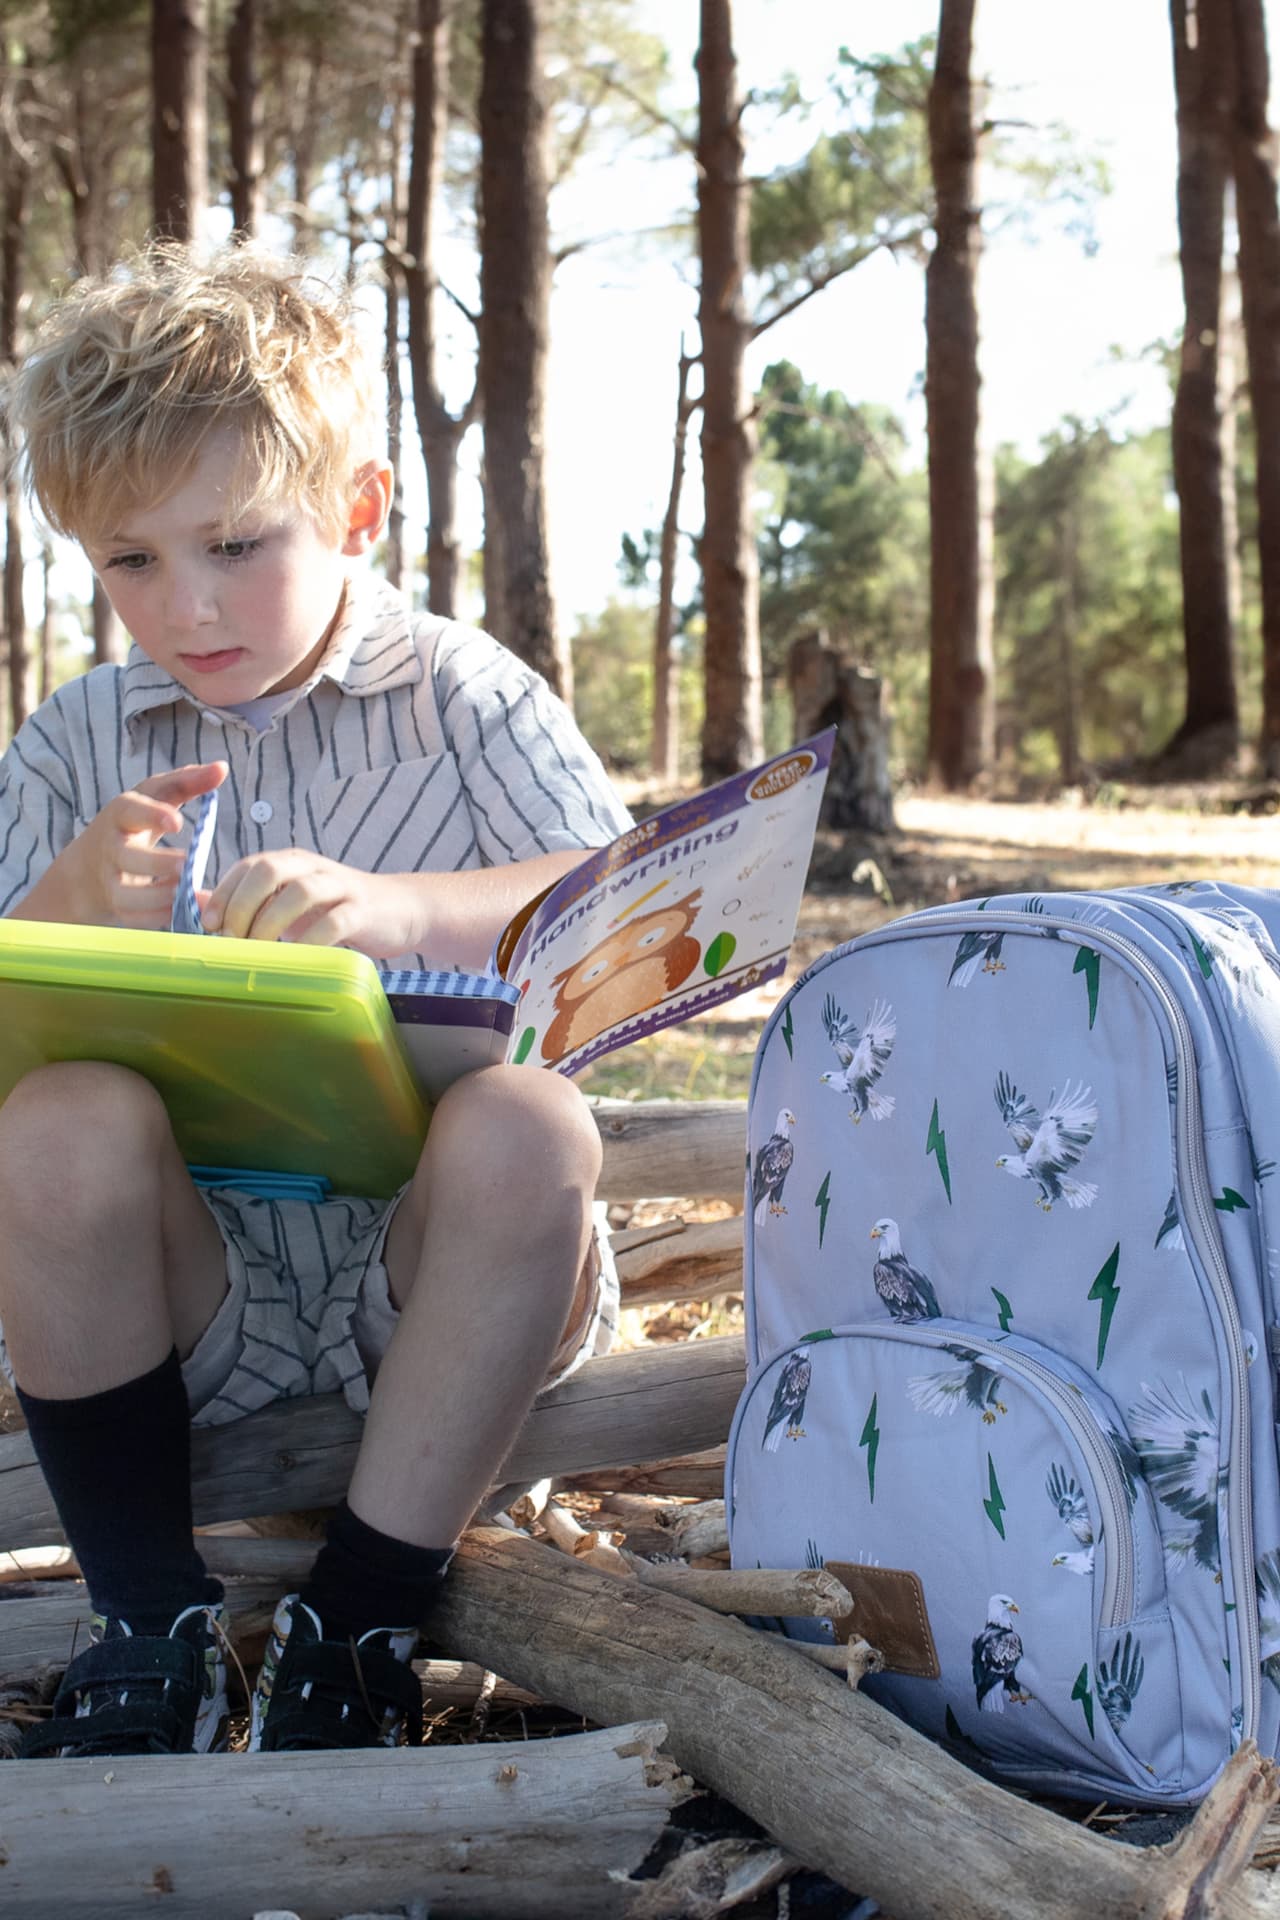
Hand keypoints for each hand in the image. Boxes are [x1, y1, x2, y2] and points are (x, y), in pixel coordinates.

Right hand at [34, 762, 226, 929]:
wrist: (88, 869)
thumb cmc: (133, 823)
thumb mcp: (154, 796)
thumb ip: (187, 781)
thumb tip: (221, 768)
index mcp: (121, 815)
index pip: (130, 810)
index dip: (151, 815)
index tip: (177, 822)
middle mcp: (112, 848)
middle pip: (128, 857)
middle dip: (156, 863)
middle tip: (186, 864)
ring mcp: (111, 881)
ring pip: (128, 895)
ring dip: (159, 896)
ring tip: (188, 892)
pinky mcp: (118, 908)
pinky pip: (136, 919)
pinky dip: (160, 918)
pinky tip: (186, 912)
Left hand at [203, 849, 419, 955]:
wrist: (400, 910)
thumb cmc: (337, 910)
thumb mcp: (290, 901)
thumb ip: (248, 902)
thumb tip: (196, 905)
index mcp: (291, 862)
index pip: (249, 865)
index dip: (224, 893)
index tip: (210, 925)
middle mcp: (313, 867)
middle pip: (269, 870)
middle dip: (243, 905)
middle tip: (233, 939)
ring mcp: (339, 887)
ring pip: (300, 892)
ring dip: (272, 923)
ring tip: (260, 951)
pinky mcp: (362, 911)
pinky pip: (334, 923)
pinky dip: (310, 941)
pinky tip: (297, 958)